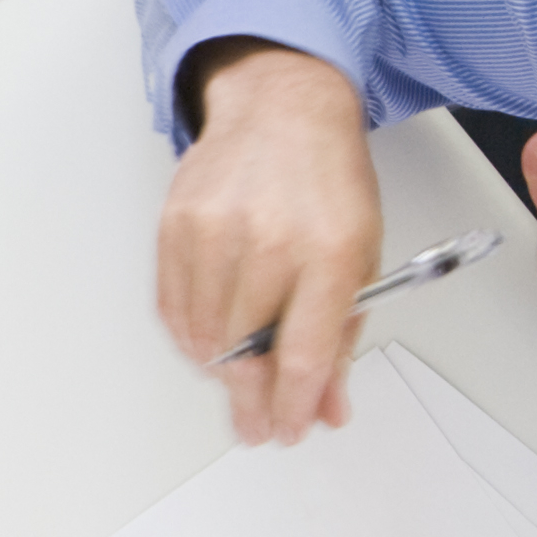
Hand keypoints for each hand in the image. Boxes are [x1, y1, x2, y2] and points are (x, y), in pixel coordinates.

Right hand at [157, 39, 378, 442]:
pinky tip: (208, 343)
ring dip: (219, 372)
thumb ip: (343, 336)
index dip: (294, 405)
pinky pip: (173, 306)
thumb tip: (326, 403)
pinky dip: (189, 336)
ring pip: (204, 337)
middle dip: (251, 402)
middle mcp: (270, 241)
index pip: (305, 354)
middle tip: (256, 426)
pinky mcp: (177, 224)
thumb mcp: (362, 255)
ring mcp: (216, 231)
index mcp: (330, 252)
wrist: (281, 108)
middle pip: (246, 354)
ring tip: (236, 380)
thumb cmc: (327, 180)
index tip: (291, 428)